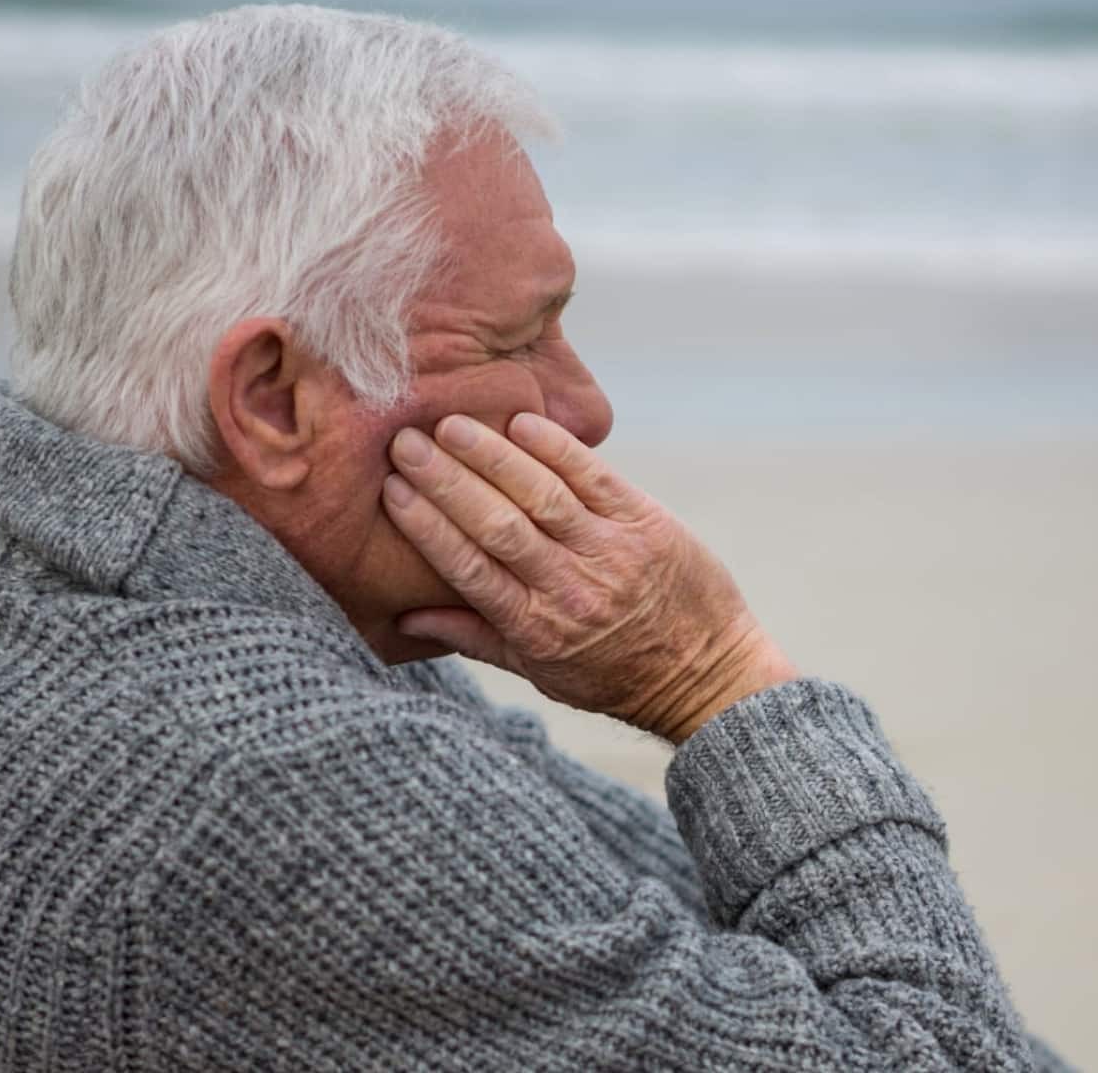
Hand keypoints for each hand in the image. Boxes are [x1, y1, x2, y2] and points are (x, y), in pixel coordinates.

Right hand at [382, 412, 795, 741]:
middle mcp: (571, 589)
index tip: (392, 490)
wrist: (706, 674)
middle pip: (497, 526)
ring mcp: (611, 552)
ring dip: (492, 456)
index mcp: (536, 628)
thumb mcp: (540, 671)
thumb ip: (473, 638)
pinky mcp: (647, 523)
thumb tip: (404, 619)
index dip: (428, 527)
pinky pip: (595, 477)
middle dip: (447, 481)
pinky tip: (521, 421)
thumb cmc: (613, 675)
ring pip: (542, 495)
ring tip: (452, 425)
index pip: (469, 569)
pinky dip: (556, 448)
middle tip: (406, 442)